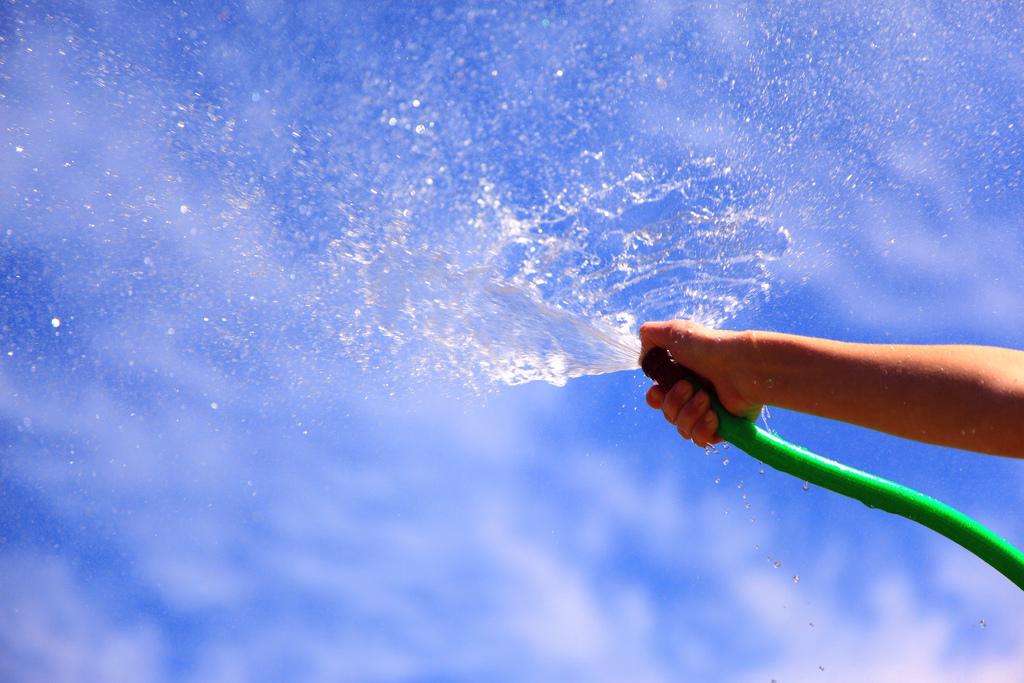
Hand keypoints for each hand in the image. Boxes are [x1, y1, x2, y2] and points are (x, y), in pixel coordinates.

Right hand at [640, 320, 762, 446]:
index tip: (658, 391)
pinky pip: (701, 440)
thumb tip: (642, 355)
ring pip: (683, 429)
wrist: (740, 365)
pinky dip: (703, 429)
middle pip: (668, 414)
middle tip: (690, 387)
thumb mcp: (673, 331)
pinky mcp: (723, 428)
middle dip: (674, 402)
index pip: (659, 399)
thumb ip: (650, 336)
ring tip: (706, 398)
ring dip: (690, 413)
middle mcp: (694, 397)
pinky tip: (714, 415)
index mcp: (682, 378)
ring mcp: (709, 413)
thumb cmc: (709, 347)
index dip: (655, 398)